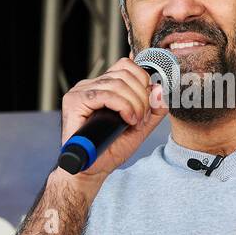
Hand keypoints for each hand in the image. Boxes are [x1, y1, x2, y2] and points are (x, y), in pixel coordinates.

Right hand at [58, 56, 167, 182]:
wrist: (92, 169)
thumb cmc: (110, 149)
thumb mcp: (139, 127)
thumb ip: (153, 110)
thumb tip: (161, 91)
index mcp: (103, 86)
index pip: (125, 65)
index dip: (143, 79)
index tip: (149, 103)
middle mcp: (91, 85)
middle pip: (125, 73)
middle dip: (142, 96)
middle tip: (142, 118)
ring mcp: (81, 91)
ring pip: (117, 83)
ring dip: (134, 104)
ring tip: (135, 122)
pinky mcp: (74, 101)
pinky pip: (104, 94)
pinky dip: (122, 106)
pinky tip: (127, 120)